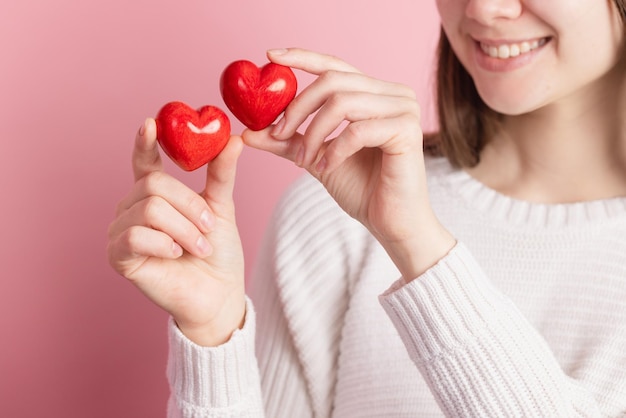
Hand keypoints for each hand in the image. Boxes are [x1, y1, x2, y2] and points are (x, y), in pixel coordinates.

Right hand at [107, 118, 245, 345]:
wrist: (217, 293)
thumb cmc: (217, 252)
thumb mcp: (221, 207)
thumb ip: (221, 174)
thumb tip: (234, 139)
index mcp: (155, 194)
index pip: (144, 163)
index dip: (145, 143)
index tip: (150, 123)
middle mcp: (133, 208)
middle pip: (154, 185)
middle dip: (189, 206)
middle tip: (208, 227)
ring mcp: (122, 231)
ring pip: (150, 209)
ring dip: (183, 230)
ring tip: (198, 247)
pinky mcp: (118, 256)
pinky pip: (136, 236)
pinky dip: (164, 244)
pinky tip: (175, 255)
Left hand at [244, 48, 454, 278]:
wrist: (392, 223)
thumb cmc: (362, 189)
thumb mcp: (316, 158)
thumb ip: (288, 141)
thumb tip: (247, 132)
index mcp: (375, 93)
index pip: (335, 66)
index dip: (302, 58)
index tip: (270, 56)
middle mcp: (393, 93)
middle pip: (333, 81)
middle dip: (298, 108)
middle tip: (278, 135)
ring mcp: (404, 109)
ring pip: (342, 103)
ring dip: (313, 134)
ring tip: (305, 161)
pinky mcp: (408, 130)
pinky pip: (357, 130)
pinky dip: (334, 150)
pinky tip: (327, 168)